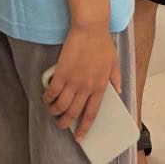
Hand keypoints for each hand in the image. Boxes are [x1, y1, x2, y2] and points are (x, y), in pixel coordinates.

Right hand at [42, 23, 118, 140]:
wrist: (90, 27)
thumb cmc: (102, 43)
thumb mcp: (114, 62)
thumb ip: (116, 78)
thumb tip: (118, 90)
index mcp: (100, 86)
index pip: (91, 113)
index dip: (84, 128)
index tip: (79, 136)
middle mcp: (86, 87)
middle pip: (73, 113)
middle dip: (65, 123)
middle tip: (61, 124)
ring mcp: (73, 80)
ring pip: (61, 105)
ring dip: (54, 112)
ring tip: (52, 111)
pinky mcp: (61, 72)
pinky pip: (52, 92)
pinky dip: (48, 98)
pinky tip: (46, 98)